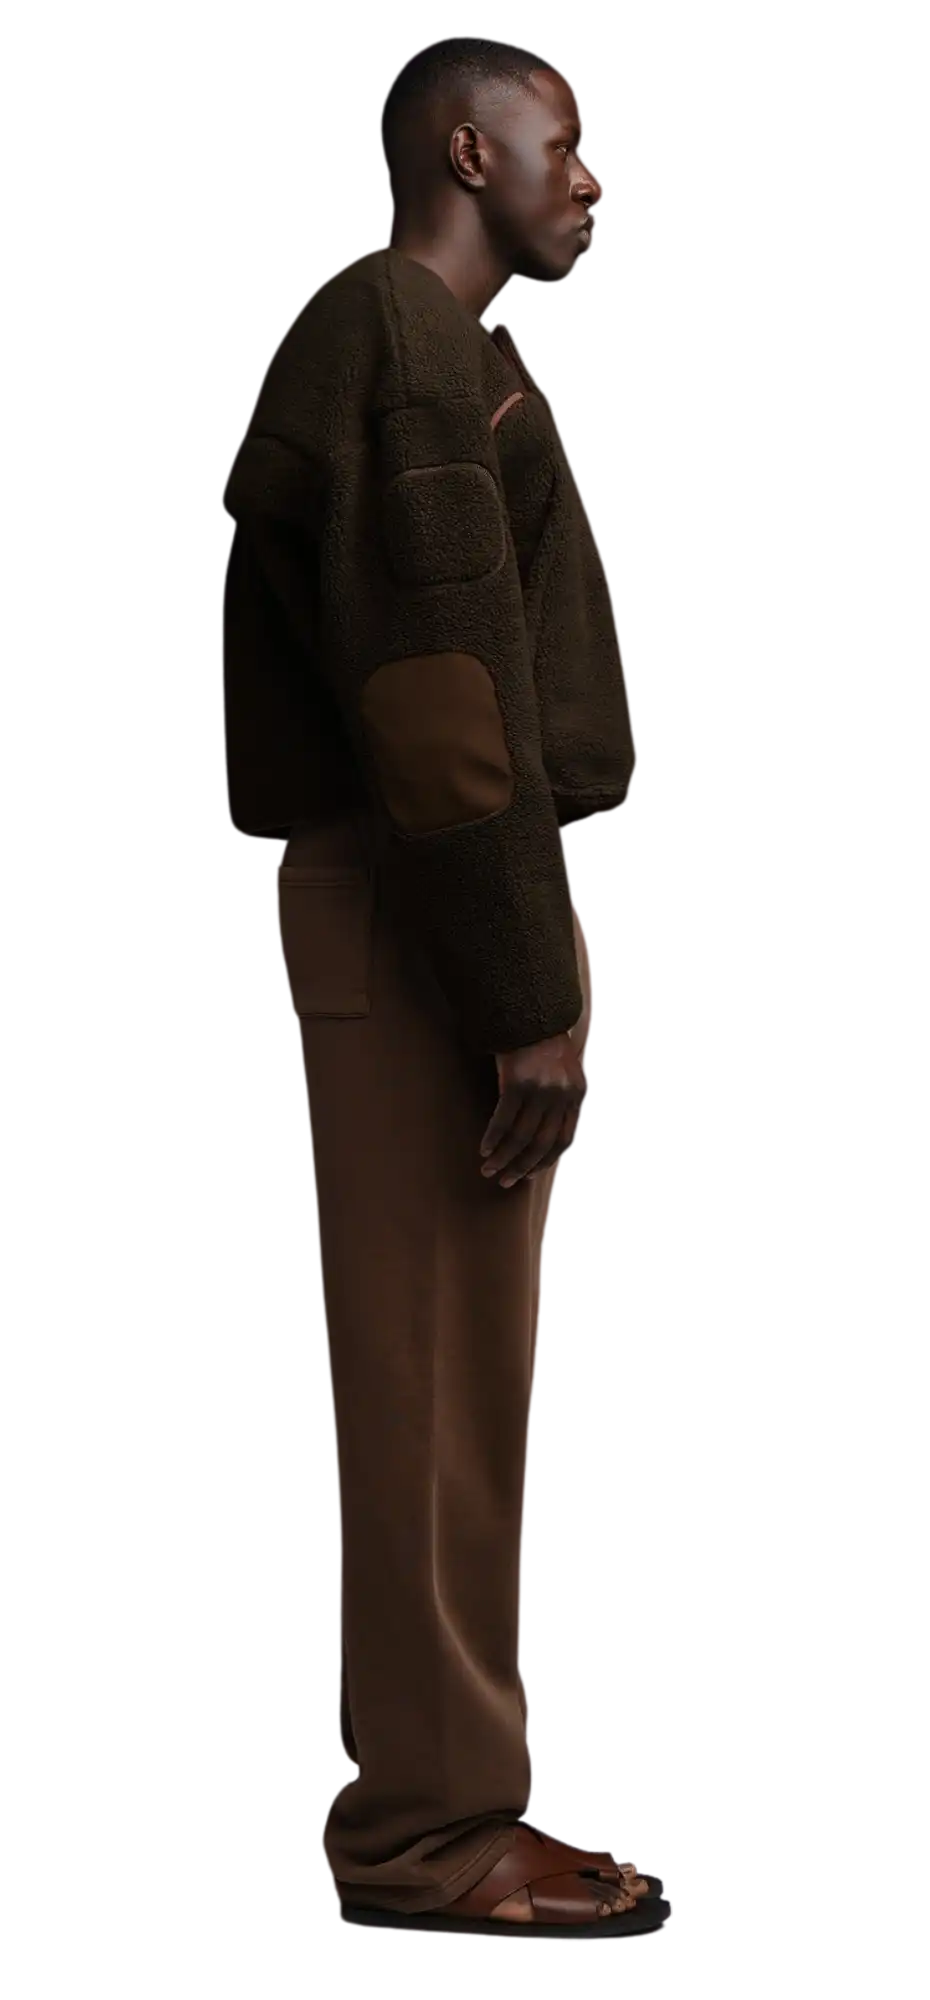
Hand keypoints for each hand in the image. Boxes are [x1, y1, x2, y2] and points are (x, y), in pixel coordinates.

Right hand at [479, 1030, 586, 1187]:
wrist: (530, 1011)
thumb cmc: (542, 1041)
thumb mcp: (562, 1069)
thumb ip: (560, 1095)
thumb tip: (544, 1127)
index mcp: (576, 1094)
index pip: (563, 1139)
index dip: (545, 1161)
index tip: (529, 1175)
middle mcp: (562, 1095)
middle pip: (542, 1143)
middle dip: (522, 1166)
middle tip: (505, 1181)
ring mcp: (541, 1089)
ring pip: (522, 1136)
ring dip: (504, 1157)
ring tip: (489, 1169)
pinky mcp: (518, 1082)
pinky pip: (504, 1119)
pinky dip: (493, 1138)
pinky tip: (484, 1148)